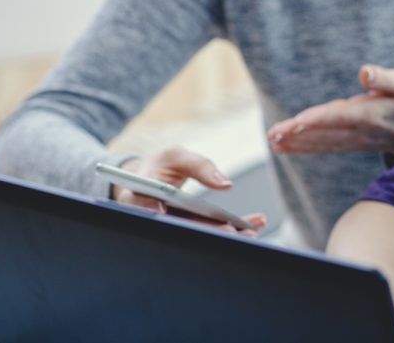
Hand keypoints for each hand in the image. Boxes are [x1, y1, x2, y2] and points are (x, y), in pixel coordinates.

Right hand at [113, 146, 267, 236]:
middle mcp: (153, 219)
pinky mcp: (186, 231)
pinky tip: (253, 226)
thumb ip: (199, 166)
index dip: (178, 222)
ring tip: (252, 232)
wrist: (152, 177)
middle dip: (209, 233)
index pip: (157, 214)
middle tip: (234, 232)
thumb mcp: (176, 156)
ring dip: (225, 236)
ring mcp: (170, 228)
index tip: (197, 222)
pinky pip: (208, 233)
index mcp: (140, 199)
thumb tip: (224, 183)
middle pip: (181, 230)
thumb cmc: (161, 165)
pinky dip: (231, 230)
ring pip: (197, 236)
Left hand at [267, 65, 393, 154]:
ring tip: (271, 140)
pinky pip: (323, 148)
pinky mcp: (348, 145)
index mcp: (375, 115)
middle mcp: (361, 132)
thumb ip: (385, 78)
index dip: (321, 119)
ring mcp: (354, 141)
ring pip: (322, 143)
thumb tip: (364, 72)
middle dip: (299, 134)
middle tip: (273, 134)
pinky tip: (282, 147)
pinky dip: (303, 148)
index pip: (344, 117)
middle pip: (326, 133)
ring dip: (296, 143)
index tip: (299, 121)